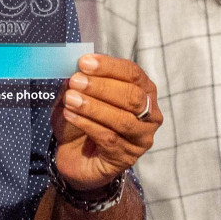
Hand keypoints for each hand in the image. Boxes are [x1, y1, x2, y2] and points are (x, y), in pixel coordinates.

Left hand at [53, 54, 162, 190]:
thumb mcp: (79, 94)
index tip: (84, 62)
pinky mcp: (127, 157)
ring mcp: (141, 138)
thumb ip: (82, 80)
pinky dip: (87, 124)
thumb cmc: (82, 119)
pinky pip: (109, 138)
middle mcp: (150, 114)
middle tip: (76, 81)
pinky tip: (71, 115)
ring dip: (93, 107)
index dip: (109, 67)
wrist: (74, 155)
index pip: (132, 74)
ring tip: (71, 99)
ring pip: (122, 120)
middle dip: (102, 87)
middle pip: (132, 97)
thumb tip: (76, 67)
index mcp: (143, 90)